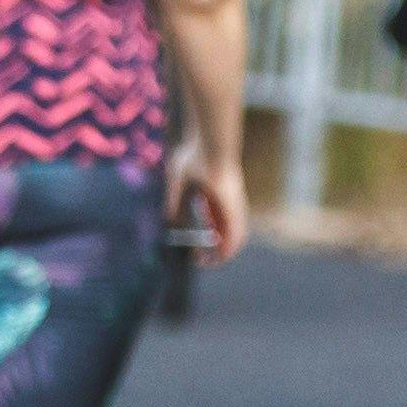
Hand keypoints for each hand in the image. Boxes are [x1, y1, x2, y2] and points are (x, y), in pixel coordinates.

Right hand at [170, 148, 249, 265]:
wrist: (210, 143)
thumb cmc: (194, 155)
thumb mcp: (179, 180)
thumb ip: (174, 200)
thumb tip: (169, 220)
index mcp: (214, 196)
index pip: (214, 223)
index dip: (205, 238)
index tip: (195, 248)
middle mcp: (226, 202)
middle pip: (225, 232)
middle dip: (215, 249)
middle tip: (203, 261)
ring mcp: (233, 202)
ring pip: (234, 233)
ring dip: (225, 251)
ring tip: (212, 263)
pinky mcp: (235, 203)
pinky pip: (237, 228)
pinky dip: (231, 243)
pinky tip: (225, 254)